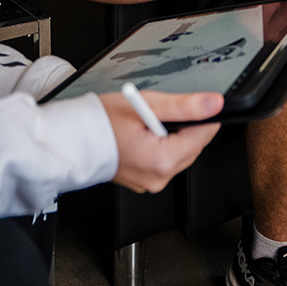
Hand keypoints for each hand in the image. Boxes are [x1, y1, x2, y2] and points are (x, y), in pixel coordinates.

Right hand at [99, 90, 223, 192]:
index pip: (203, 135)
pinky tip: (142, 134)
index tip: (197, 102)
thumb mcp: (146, 105)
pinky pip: (163, 162)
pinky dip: (159, 146)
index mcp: (162, 161)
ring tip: (148, 122)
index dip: (203, 116)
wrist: (72, 139)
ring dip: (171, 136)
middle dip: (184, 125)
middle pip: (192, 146)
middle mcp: (159, 178)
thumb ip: (183, 106)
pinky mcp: (143, 182)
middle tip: (161, 110)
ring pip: (179, 154)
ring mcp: (150, 183)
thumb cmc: (100, 122)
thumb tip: (214, 104)